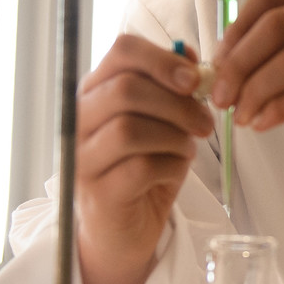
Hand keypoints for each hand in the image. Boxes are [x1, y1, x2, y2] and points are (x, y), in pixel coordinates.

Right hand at [74, 33, 214, 283]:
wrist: (123, 232)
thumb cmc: (143, 170)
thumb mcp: (163, 122)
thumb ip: (173, 89)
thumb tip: (190, 55)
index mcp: (96, 92)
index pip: (121, 52)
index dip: (163, 59)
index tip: (194, 78)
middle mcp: (79, 121)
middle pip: (126, 89)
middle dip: (178, 103)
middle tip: (204, 122)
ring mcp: (83, 159)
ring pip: (129, 128)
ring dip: (174, 136)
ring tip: (187, 148)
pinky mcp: (98, 194)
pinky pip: (140, 168)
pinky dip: (170, 166)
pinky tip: (174, 170)